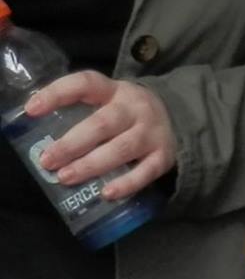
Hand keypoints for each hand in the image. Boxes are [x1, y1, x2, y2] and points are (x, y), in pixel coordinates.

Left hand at [26, 70, 175, 198]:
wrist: (179, 118)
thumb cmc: (127, 113)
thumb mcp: (108, 100)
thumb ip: (81, 111)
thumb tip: (40, 137)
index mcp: (114, 91)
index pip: (85, 84)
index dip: (57, 94)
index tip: (32, 109)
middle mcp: (135, 109)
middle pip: (102, 124)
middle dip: (72, 144)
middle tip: (48, 160)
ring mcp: (152, 133)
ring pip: (121, 149)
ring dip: (92, 165)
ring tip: (66, 177)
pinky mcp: (164, 156)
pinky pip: (146, 172)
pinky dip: (127, 184)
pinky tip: (107, 194)